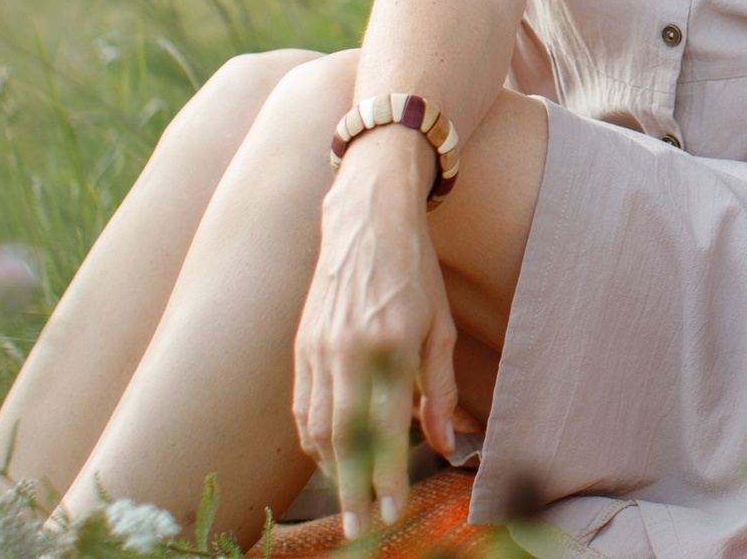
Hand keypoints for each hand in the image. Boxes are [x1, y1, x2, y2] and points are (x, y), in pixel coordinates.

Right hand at [292, 131, 472, 533]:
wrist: (366, 218)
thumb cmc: (414, 272)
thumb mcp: (438, 327)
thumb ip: (439, 388)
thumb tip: (446, 443)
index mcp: (388, 346)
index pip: (385, 428)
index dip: (386, 476)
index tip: (389, 513)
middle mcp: (347, 351)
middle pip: (344, 439)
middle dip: (353, 488)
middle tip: (361, 528)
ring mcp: (317, 349)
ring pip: (318, 427)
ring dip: (331, 470)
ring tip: (347, 501)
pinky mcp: (300, 345)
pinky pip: (302, 405)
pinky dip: (313, 438)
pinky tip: (327, 459)